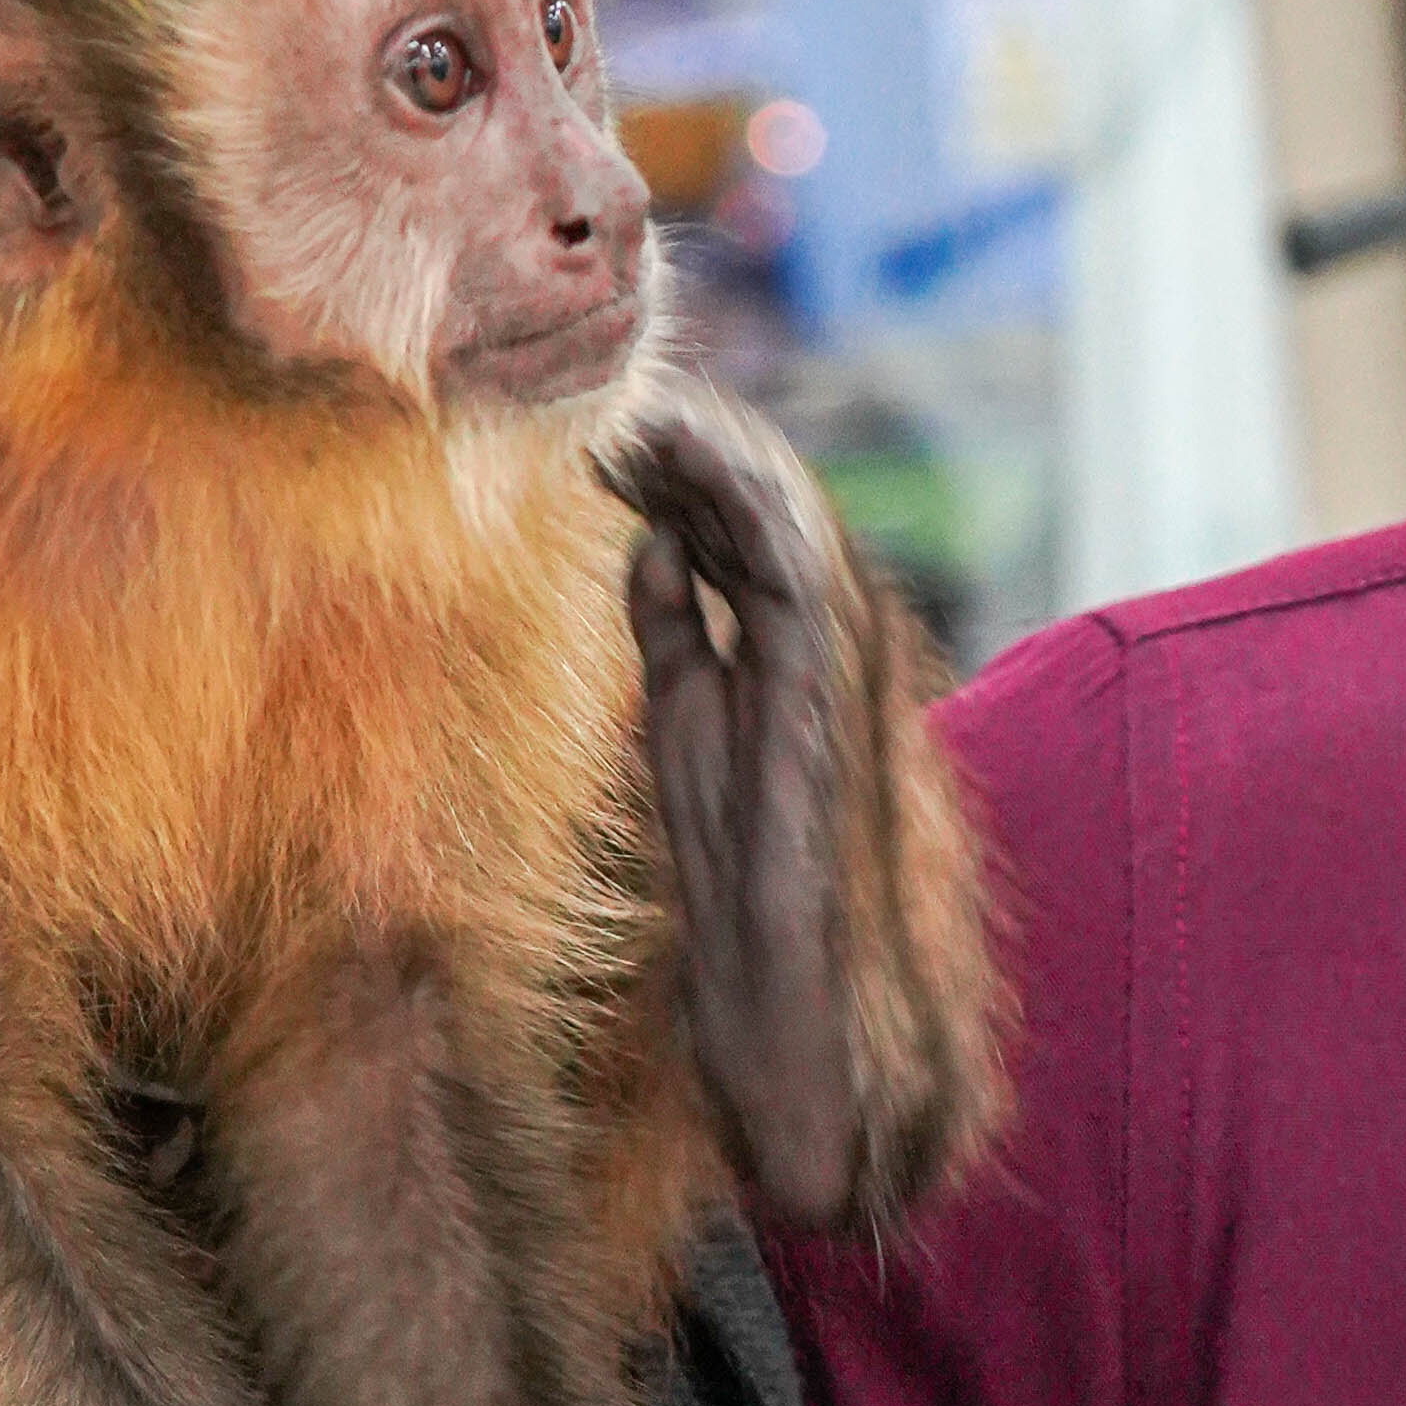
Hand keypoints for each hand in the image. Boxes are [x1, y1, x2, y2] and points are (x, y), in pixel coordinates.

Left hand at [607, 378, 878, 1227]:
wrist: (819, 1055)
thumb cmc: (757, 925)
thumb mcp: (689, 749)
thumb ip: (674, 648)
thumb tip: (645, 551)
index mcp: (781, 659)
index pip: (725, 515)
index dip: (660, 446)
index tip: (572, 392)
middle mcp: (818, 649)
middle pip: (750, 491)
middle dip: (674, 416)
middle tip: (578, 350)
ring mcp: (833, 671)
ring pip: (774, 505)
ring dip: (695, 432)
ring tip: (606, 373)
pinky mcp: (824, 703)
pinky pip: (785, 565)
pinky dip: (727, 492)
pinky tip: (652, 444)